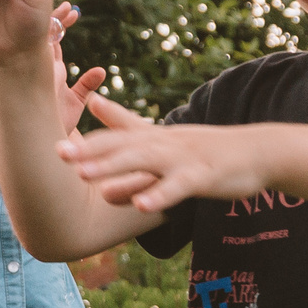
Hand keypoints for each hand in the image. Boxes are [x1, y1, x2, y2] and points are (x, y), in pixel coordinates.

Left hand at [57, 103, 265, 215]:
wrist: (256, 152)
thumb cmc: (205, 146)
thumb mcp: (162, 135)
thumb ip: (125, 122)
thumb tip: (92, 101)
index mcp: (151, 138)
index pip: (112, 139)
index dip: (83, 143)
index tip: (51, 147)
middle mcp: (163, 144)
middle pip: (122, 148)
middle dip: (90, 153)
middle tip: (59, 156)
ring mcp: (183, 159)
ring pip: (145, 163)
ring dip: (115, 170)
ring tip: (86, 178)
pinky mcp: (203, 176)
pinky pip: (178, 187)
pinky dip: (159, 196)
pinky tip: (140, 206)